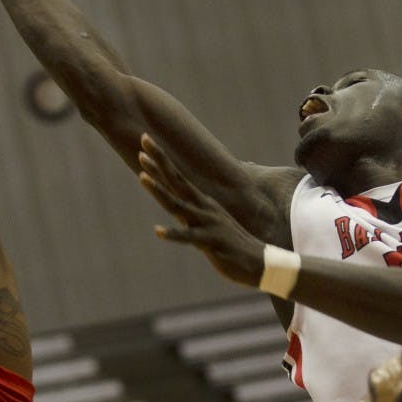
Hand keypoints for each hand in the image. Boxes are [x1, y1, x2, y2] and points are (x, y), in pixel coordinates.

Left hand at [138, 134, 266, 287]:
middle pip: (176, 180)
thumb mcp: (212, 221)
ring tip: (141, 177)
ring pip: (178, 205)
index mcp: (202, 202)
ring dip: (160, 191)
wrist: (260, 262)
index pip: (177, 177)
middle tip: (144, 139)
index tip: (145, 141)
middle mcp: (203, 207)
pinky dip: (174, 234)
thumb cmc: (233, 243)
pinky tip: (158, 231)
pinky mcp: (211, 242)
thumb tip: (189, 201)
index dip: (161, 160)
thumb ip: (197, 210)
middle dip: (159, 161)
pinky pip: (189, 238)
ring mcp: (207, 223)